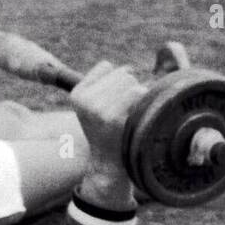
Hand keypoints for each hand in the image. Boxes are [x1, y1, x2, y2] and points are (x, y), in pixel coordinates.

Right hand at [68, 60, 142, 179]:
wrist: (108, 164)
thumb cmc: (108, 130)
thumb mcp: (96, 103)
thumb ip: (108, 79)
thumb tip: (148, 60)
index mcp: (77, 94)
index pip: (106, 66)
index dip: (115, 83)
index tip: (110, 104)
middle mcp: (84, 100)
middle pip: (123, 73)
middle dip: (128, 89)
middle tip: (122, 113)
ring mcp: (97, 109)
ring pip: (131, 81)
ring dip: (137, 97)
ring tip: (128, 117)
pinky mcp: (112, 118)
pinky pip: (137, 92)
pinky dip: (142, 103)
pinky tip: (134, 119)